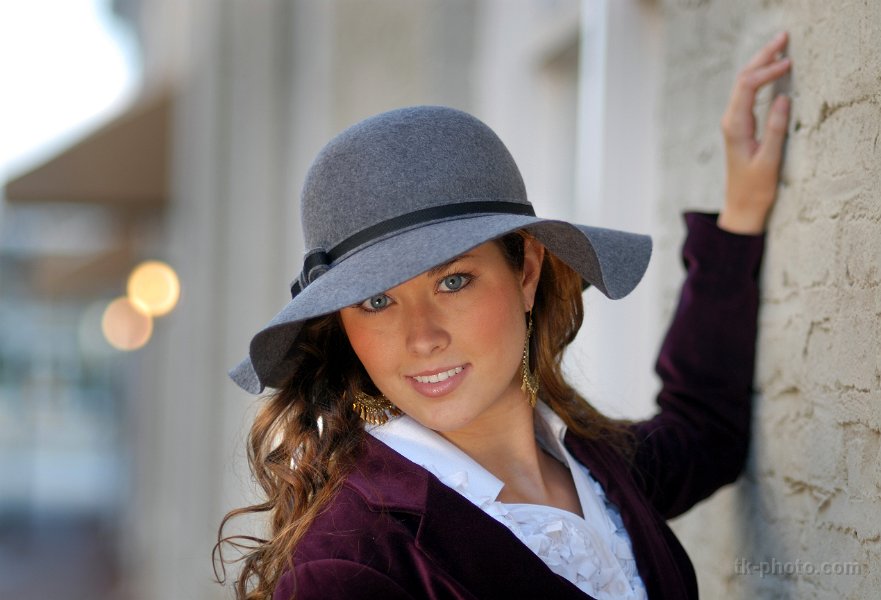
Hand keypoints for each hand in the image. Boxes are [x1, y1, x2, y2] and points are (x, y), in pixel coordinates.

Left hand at [718, 32, 791, 233]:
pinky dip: (760, 78)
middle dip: (762, 57)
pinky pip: (748, 94)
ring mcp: (733, 122)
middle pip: (743, 79)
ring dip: (760, 64)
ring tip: (780, 47)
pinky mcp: (740, 126)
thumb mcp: (769, 161)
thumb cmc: (754, 188)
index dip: (768, 70)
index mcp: (735, 126)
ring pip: (744, 85)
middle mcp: (731, 120)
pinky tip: (772, 71)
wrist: (740, 207)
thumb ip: (775, 130)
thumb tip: (783, 99)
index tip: (788, 62)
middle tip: (783, 37)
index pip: (748, 86)